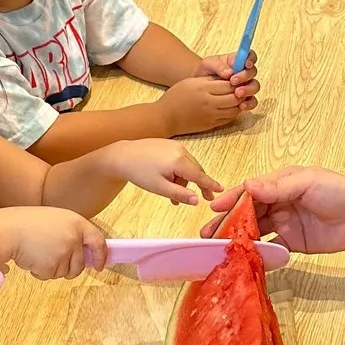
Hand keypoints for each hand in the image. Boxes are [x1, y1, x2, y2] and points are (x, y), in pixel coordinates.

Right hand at [0, 207, 106, 278]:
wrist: (6, 231)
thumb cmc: (25, 224)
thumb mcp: (54, 220)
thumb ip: (70, 233)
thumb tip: (85, 254)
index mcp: (76, 221)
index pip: (98, 240)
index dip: (101, 255)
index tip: (100, 265)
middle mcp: (73, 237)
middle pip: (81, 264)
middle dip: (69, 268)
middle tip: (51, 259)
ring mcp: (64, 252)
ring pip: (65, 272)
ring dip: (52, 268)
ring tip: (37, 253)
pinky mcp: (52, 266)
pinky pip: (50, 276)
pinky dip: (40, 272)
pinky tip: (31, 258)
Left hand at [107, 140, 222, 205]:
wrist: (122, 155)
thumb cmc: (139, 173)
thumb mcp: (160, 188)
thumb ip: (180, 194)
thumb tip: (197, 201)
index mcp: (179, 161)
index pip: (200, 176)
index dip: (211, 185)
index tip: (221, 189)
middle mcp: (180, 150)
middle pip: (196, 170)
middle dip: (198, 185)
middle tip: (205, 198)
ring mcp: (174, 145)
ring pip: (188, 165)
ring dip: (185, 179)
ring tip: (172, 193)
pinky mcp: (168, 143)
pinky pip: (180, 159)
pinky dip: (179, 171)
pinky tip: (169, 179)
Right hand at [160, 75, 243, 133]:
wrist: (165, 117)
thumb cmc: (175, 97)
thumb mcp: (191, 82)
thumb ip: (210, 80)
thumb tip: (228, 78)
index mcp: (203, 88)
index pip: (229, 84)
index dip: (237, 82)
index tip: (238, 80)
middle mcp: (209, 102)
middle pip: (235, 97)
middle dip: (241, 93)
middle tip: (241, 89)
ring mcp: (210, 115)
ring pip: (235, 109)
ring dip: (239, 103)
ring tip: (237, 98)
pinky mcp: (210, 125)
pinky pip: (228, 119)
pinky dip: (233, 112)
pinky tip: (231, 107)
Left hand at [195, 50, 259, 110]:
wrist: (199, 89)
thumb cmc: (205, 73)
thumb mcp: (208, 65)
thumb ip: (218, 65)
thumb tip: (229, 72)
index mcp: (237, 61)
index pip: (250, 56)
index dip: (251, 59)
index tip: (246, 64)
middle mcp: (243, 73)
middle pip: (252, 72)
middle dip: (244, 77)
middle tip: (233, 81)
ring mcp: (245, 86)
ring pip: (254, 86)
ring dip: (248, 90)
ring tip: (237, 94)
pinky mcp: (245, 99)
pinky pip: (252, 101)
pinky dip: (249, 103)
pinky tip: (242, 105)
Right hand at [200, 167, 344, 253]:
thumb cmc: (338, 191)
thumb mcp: (307, 182)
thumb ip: (277, 187)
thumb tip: (248, 186)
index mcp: (280, 184)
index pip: (250, 192)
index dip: (231, 200)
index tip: (214, 208)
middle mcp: (279, 203)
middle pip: (247, 213)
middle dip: (227, 222)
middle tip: (207, 234)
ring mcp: (285, 224)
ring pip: (255, 231)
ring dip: (237, 238)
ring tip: (218, 247)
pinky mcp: (292, 243)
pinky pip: (270, 248)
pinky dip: (257, 253)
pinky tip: (243, 258)